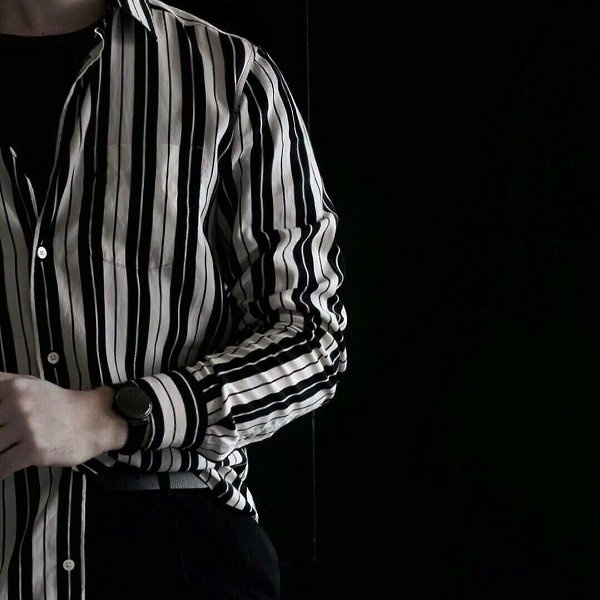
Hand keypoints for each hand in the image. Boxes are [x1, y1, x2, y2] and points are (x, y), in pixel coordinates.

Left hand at [0, 373, 127, 478]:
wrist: (96, 421)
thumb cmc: (60, 404)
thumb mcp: (31, 384)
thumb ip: (3, 381)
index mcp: (15, 388)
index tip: (1, 427)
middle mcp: (18, 405)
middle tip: (4, 440)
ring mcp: (26, 427)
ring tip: (5, 452)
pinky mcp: (33, 450)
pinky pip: (2, 466)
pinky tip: (2, 471)